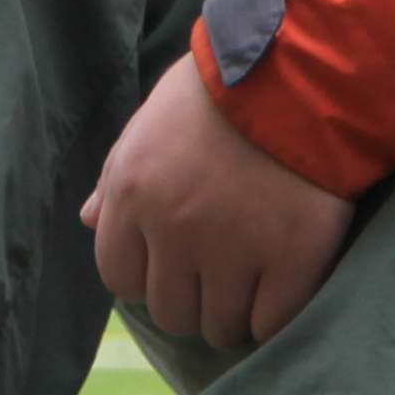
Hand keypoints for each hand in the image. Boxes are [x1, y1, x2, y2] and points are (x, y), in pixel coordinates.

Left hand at [82, 52, 354, 351]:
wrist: (305, 69)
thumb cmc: (224, 89)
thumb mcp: (152, 120)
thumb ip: (117, 174)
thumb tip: (89, 220)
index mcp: (134, 190)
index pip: (120, 277)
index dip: (147, 276)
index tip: (173, 264)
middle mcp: (175, 226)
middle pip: (171, 311)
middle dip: (192, 299)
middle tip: (218, 275)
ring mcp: (235, 247)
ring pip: (220, 326)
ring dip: (233, 312)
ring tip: (251, 282)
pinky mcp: (293, 258)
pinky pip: (271, 323)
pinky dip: (274, 314)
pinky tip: (281, 285)